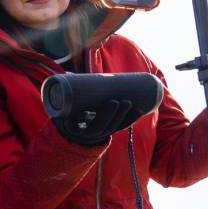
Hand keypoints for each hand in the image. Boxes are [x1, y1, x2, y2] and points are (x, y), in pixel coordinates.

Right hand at [42, 72, 162, 146]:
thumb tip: (68, 75)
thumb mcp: (69, 103)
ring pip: (114, 127)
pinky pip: (124, 126)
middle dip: (109, 115)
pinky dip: (132, 118)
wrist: (80, 125)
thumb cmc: (73, 108)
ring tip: (128, 103)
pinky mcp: (114, 128)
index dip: (84, 120)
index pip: (78, 126)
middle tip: (114, 102)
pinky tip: (139, 110)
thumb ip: (69, 92)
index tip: (86, 113)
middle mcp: (90, 133)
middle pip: (100, 127)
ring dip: (122, 116)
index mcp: (75, 127)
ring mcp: (103, 132)